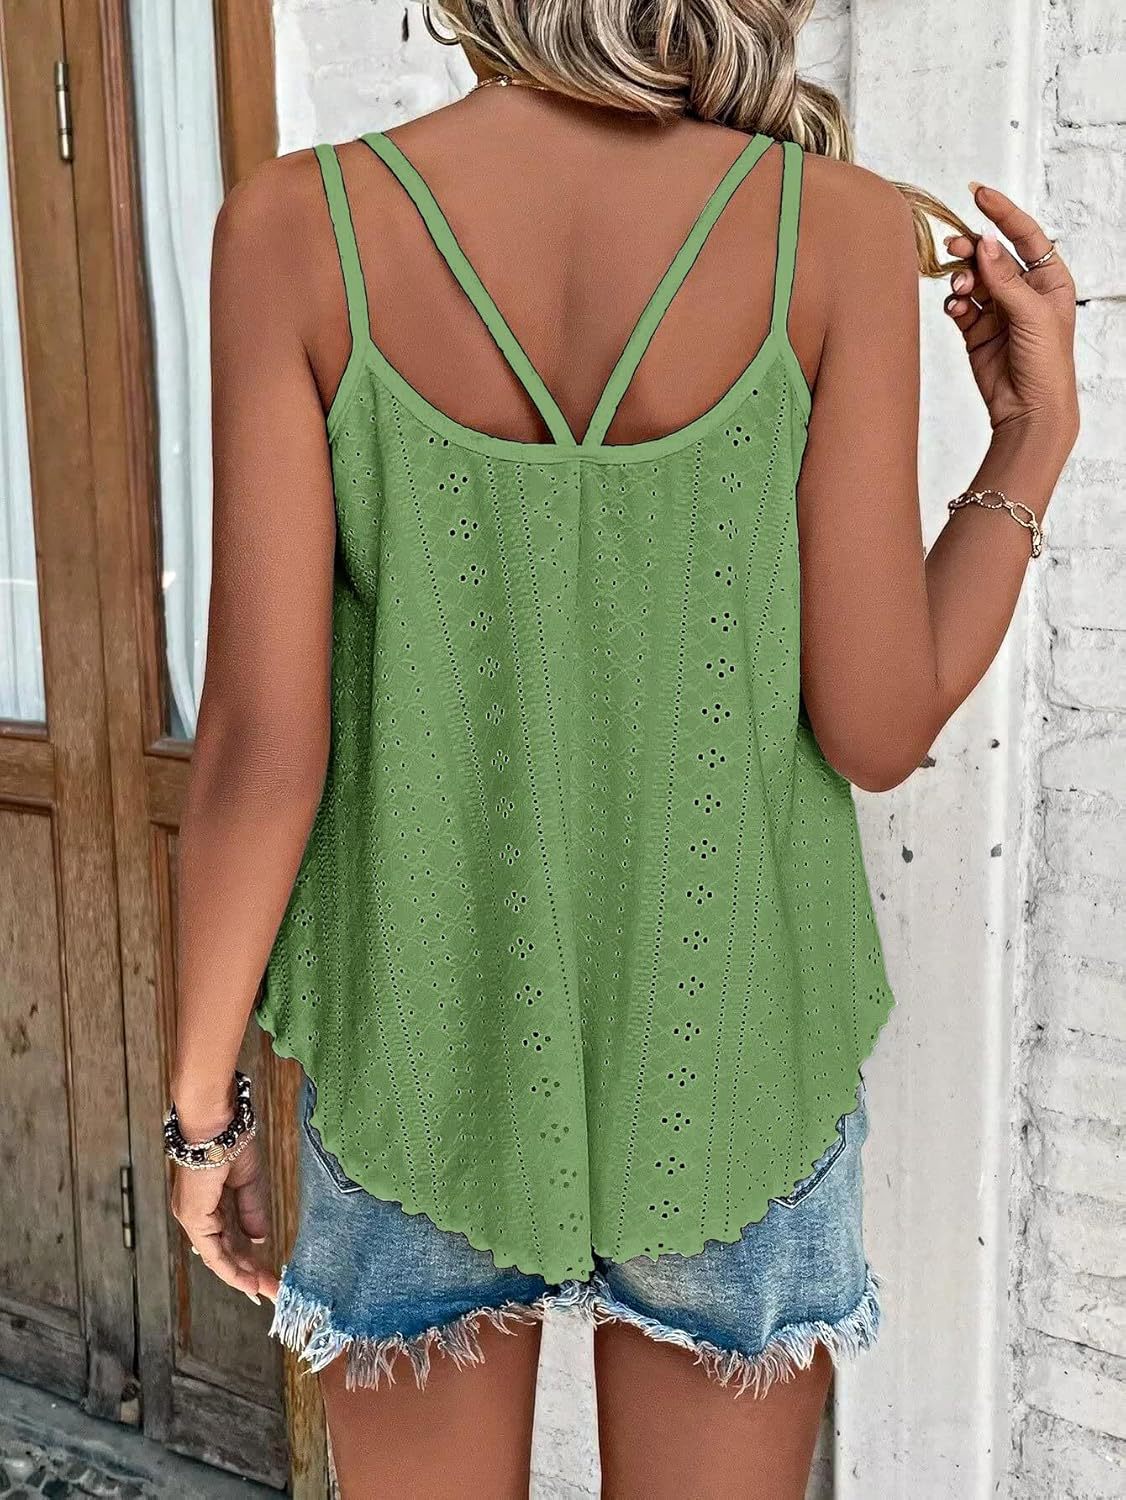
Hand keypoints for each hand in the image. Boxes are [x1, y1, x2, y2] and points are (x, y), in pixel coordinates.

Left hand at [171, 1135, 279, 1303]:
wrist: (217, 1124)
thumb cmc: (232, 1141)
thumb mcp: (250, 1182)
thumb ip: (253, 1212)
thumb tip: (259, 1240)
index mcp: (208, 1203)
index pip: (228, 1239)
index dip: (248, 1259)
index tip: (267, 1275)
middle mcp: (197, 1214)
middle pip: (225, 1253)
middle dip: (249, 1273)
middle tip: (271, 1289)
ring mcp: (193, 1217)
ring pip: (219, 1258)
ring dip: (243, 1276)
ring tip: (266, 1291)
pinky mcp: (193, 1218)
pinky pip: (213, 1253)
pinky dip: (231, 1270)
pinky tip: (249, 1282)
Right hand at [943, 185, 1078, 457]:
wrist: (1029, 410)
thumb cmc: (1046, 364)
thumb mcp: (1031, 314)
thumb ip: (1004, 278)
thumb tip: (985, 242)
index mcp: (1049, 281)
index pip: (1025, 236)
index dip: (1003, 213)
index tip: (979, 195)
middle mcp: (1024, 292)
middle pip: (993, 257)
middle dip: (973, 249)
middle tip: (954, 247)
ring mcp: (999, 312)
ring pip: (973, 280)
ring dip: (962, 278)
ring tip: (959, 287)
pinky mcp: (977, 332)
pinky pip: (961, 306)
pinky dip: (954, 302)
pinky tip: (955, 306)